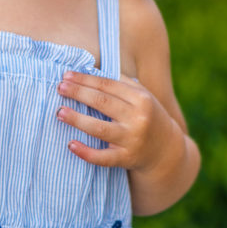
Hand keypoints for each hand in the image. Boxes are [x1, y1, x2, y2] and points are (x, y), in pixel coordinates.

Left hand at [56, 71, 177, 172]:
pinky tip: (71, 144)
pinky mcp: (126, 158)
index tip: (66, 75)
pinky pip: (103, 157)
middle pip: (102, 102)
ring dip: (77, 119)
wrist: (166, 151)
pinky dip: (86, 152)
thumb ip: (120, 83)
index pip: (107, 85)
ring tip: (60, 112)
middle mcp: (138, 118)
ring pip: (99, 128)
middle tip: (60, 88)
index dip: (85, 79)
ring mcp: (132, 140)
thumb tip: (88, 69)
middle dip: (78, 93)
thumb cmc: (146, 116)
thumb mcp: (141, 96)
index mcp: (141, 99)